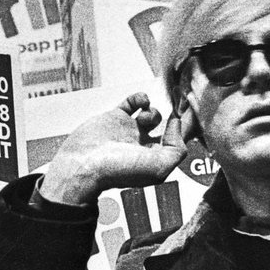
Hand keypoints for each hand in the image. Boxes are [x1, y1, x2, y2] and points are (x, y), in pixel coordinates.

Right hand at [39, 92, 188, 204]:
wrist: (82, 164)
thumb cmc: (117, 171)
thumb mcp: (159, 167)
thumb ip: (176, 149)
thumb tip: (176, 126)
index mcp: (154, 159)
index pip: (176, 141)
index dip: (183, 128)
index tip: (186, 114)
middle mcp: (142, 145)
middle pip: (165, 127)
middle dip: (172, 116)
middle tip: (178, 103)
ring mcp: (128, 131)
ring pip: (150, 114)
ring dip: (154, 110)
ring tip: (147, 116)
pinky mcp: (114, 118)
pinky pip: (132, 103)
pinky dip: (139, 98)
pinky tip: (141, 101)